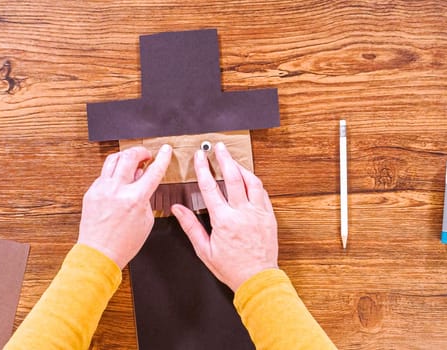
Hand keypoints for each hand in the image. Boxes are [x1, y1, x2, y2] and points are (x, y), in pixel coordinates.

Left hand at [78, 145, 171, 268]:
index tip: (165, 151)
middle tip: (146, 154)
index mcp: (134, 199)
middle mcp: (116, 191)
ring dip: (125, 156)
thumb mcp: (146, 221)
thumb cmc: (123, 243)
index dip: (162, 158)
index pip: (153, 171)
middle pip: (130, 156)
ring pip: (113, 159)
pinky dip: (114, 172)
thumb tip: (143, 180)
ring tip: (131, 162)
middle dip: (141, 151)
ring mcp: (101, 190)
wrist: (99, 254)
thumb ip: (147, 198)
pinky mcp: (91, 192)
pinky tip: (119, 179)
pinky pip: (104, 174)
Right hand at [171, 142, 277, 290]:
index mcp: (223, 220)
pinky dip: (254, 182)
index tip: (200, 156)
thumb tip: (177, 209)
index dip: (203, 168)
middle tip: (219, 148)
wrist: (257, 279)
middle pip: (232, 177)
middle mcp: (242, 213)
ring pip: (251, 181)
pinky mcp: (269, 216)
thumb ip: (191, 226)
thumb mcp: (204, 250)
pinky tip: (249, 179)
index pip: (209, 187)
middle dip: (224, 158)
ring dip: (241, 167)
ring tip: (233, 160)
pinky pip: (262, 193)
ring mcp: (258, 213)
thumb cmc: (231, 268)